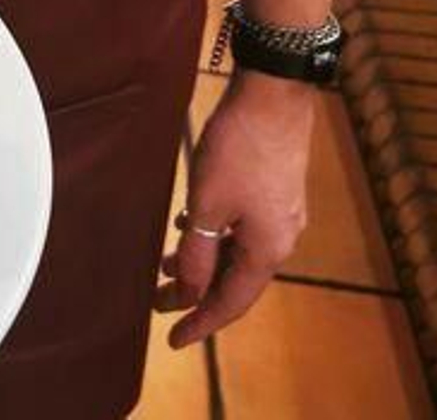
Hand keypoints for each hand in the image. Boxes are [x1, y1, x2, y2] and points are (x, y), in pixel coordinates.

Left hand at [156, 71, 314, 346]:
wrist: (274, 95)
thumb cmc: (239, 148)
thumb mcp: (207, 205)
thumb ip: (196, 253)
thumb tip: (186, 291)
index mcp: (267, 249)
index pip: (231, 302)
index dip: (200, 323)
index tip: (172, 341)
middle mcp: (280, 238)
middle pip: (234, 280)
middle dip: (194, 294)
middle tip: (156, 305)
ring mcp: (280, 214)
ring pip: (235, 252)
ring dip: (199, 262)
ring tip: (161, 268)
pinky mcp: (273, 191)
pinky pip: (240, 229)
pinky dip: (211, 237)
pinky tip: (185, 226)